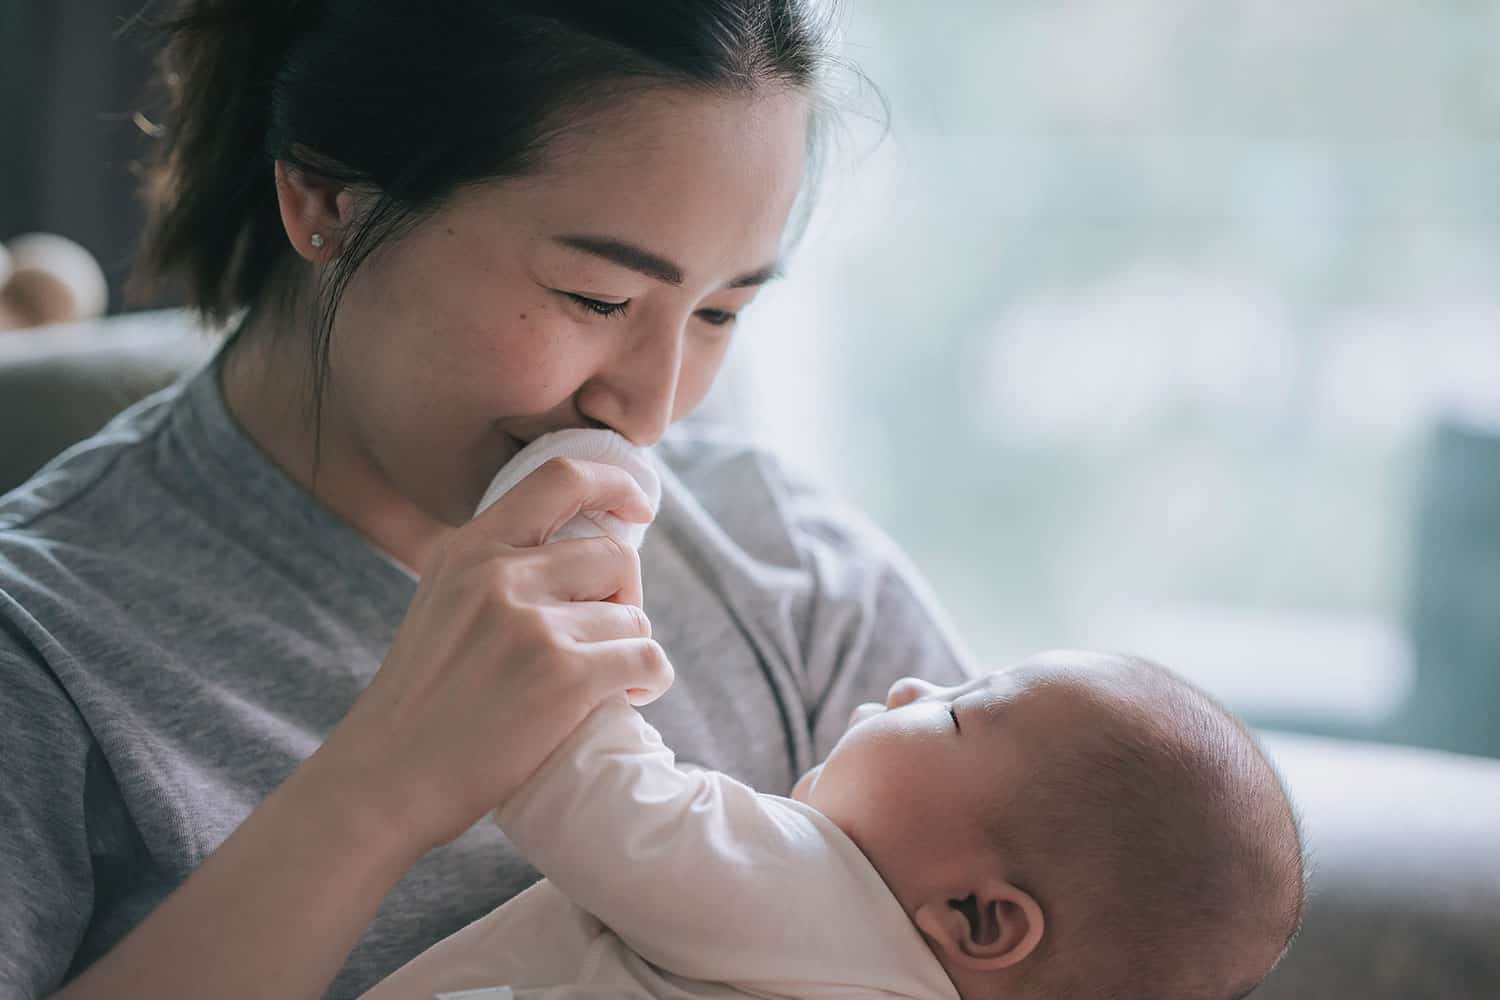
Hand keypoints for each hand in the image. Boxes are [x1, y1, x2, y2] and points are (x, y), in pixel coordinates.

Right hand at [311, 457, 674, 859]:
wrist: (384, 779)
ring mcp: (533, 625)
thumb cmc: (421, 701)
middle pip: (615, 555)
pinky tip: (627, 696)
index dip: (615, 484)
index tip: (638, 505)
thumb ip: (499, 569)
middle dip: (625, 597)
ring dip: (627, 651)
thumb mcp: (443, 602)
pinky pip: (646, 659)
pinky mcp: (564, 677)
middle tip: (604, 638)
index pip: (561, 480)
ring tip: (600, 682)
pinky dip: (650, 679)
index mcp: (470, 549)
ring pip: (632, 617)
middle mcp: (500, 575)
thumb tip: (581, 547)